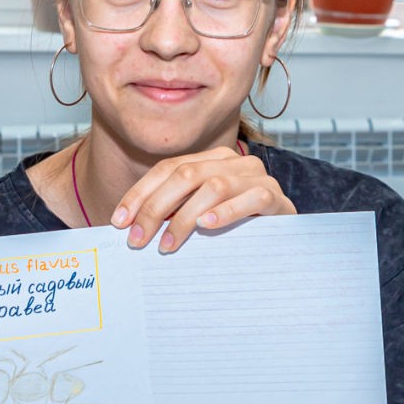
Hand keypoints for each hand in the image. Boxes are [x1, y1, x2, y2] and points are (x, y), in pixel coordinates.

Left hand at [113, 147, 295, 251]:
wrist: (284, 240)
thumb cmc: (234, 229)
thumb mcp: (198, 216)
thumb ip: (173, 213)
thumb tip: (130, 229)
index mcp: (210, 159)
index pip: (167, 169)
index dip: (140, 194)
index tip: (119, 221)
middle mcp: (233, 161)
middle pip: (185, 175)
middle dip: (155, 208)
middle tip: (138, 240)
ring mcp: (256, 176)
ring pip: (213, 186)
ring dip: (184, 217)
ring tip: (167, 244)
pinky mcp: (276, 196)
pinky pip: (251, 199)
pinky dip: (226, 212)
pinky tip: (206, 226)